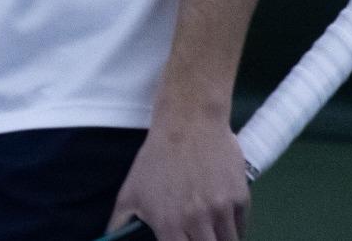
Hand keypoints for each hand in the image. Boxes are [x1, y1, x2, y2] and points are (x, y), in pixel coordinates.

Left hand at [107, 111, 249, 240]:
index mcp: (169, 225)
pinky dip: (234, 230)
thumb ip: (120, 223)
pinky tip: (222, 222)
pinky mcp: (241, 199)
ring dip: (221, 240)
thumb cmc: (156, 158)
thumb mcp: (131, 191)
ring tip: (211, 234)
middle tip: (197, 237)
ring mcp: (222, 210)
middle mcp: (198, 222)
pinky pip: (242, 228)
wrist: (189, 122)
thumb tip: (109, 240)